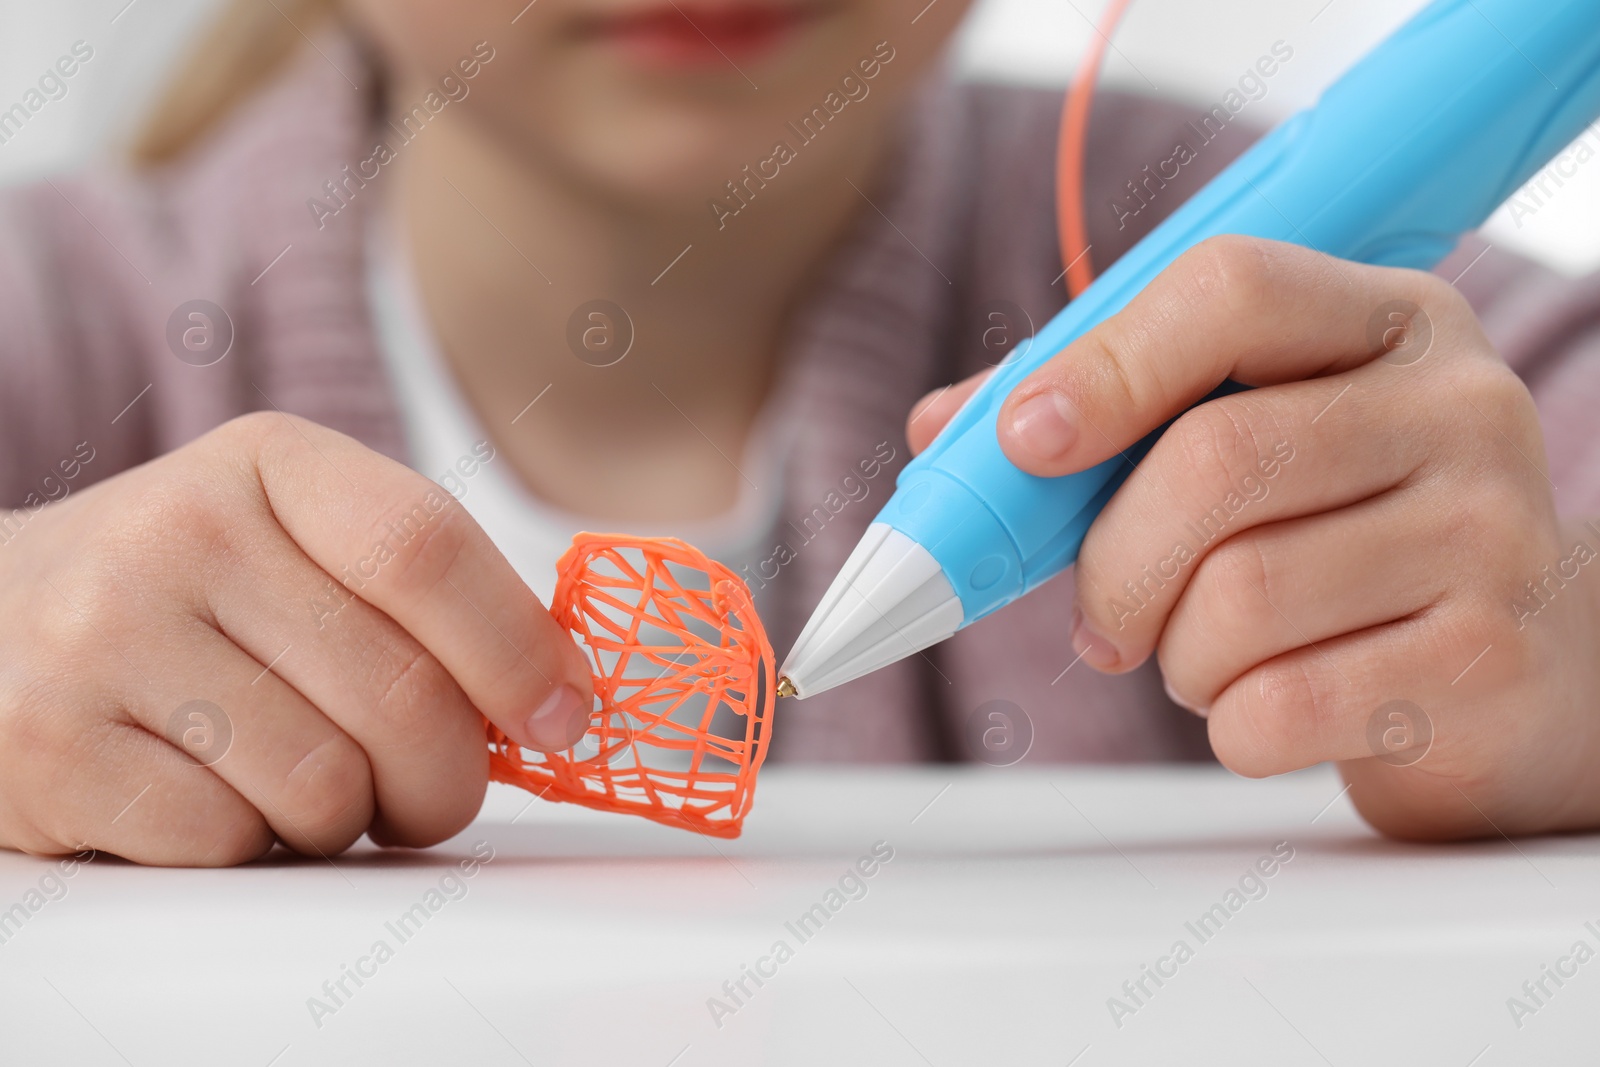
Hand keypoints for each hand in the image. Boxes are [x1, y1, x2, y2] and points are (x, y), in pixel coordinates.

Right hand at [0, 413, 593, 865]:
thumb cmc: (189, 596)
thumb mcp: (297, 543)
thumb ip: (421, 597)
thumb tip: (561, 697)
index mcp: (271, 462)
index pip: (427, 551)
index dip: (518, 651)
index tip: (567, 717)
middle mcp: (181, 529)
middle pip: (401, 692)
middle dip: (449, 777)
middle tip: (431, 791)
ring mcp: (101, 634)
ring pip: (325, 785)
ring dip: (343, 817)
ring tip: (297, 780)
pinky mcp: (49, 745)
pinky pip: (228, 841)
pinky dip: (248, 845)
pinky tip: (211, 795)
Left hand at [910, 236, 1599, 838]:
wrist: (1518, 665)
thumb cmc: (1342, 538)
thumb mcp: (1245, 444)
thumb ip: (1103, 423)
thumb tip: (944, 428)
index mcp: (1385, 319)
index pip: (1231, 291)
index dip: (1105, 365)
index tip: (1023, 441)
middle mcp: (1460, 405)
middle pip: (1212, 461)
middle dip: (1112, 562)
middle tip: (1103, 616)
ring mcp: (1493, 530)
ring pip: (1236, 598)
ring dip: (1176, 653)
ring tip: (1208, 655)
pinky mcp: (1491, 658)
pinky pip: (1279, 706)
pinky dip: (1229, 727)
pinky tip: (1264, 708)